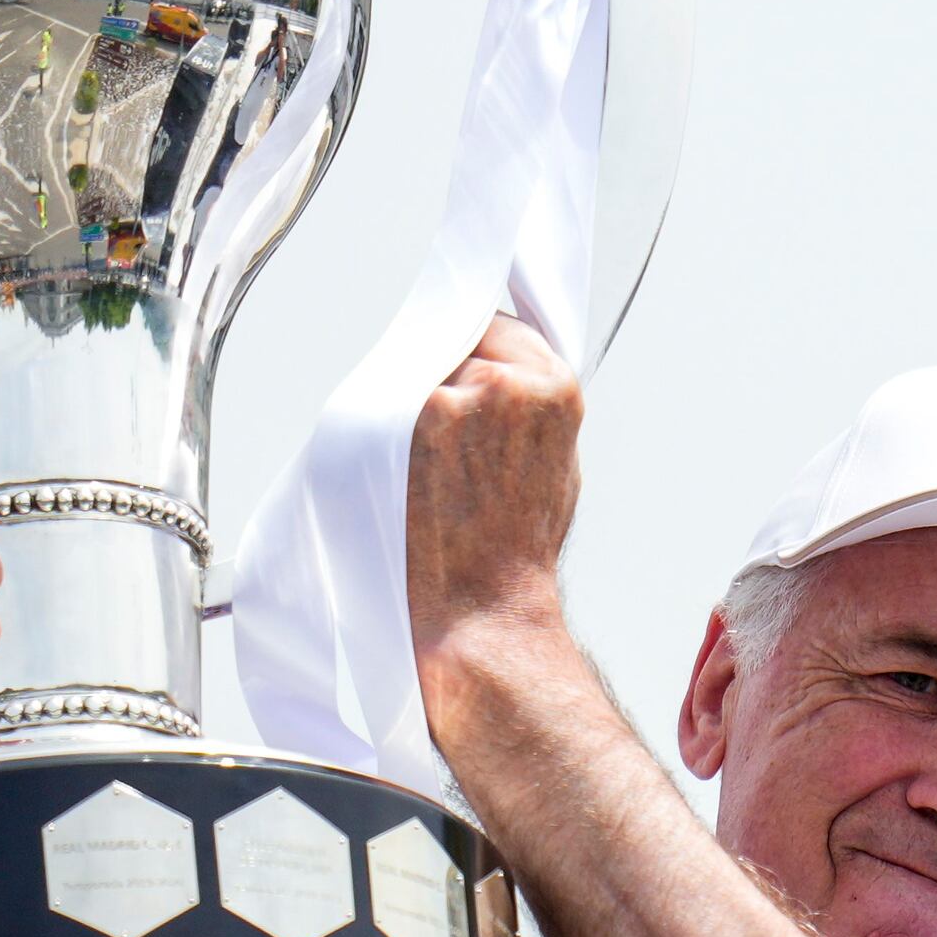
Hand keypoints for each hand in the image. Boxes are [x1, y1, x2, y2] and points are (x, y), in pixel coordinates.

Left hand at [408, 315, 584, 694]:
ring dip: (407, 394)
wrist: (479, 608)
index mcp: (556, 388)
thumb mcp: (556, 465)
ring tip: (420, 455)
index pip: (501, 328)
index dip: (473, 353)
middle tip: (433, 423)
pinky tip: (395, 460)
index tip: (458, 376)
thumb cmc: (515, 551)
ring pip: (414, 365)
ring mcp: (458, 397)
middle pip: (455, 338)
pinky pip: (383, 395)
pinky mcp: (413, 419)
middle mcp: (510, 382)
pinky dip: (381, 421)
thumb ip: (531, 410)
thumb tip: (497, 376)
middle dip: (441, 369)